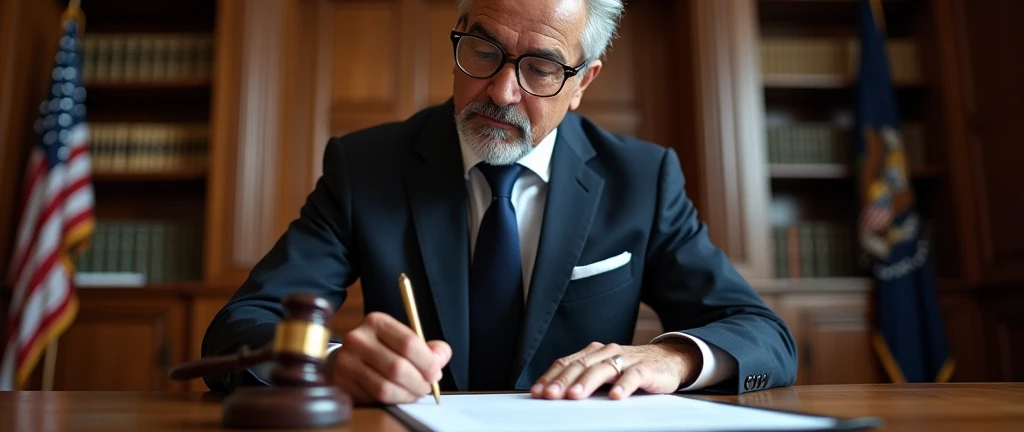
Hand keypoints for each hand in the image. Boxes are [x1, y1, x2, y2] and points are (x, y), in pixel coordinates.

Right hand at [327, 312, 450, 403]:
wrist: (347, 356)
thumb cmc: (381, 347)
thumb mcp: (403, 338)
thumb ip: (427, 347)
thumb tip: (441, 355)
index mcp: (377, 322)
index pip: (408, 343)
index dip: (427, 362)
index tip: (436, 373)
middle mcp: (358, 339)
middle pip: (397, 367)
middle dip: (419, 382)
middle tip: (426, 387)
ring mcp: (347, 362)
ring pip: (385, 387)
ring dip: (406, 395)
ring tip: (414, 393)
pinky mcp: (342, 382)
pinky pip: (373, 398)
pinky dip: (391, 401)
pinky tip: (398, 395)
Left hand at [530, 340, 700, 399]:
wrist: (668, 360)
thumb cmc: (630, 369)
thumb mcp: (604, 373)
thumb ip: (583, 381)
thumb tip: (554, 395)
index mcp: (593, 353)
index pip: (567, 363)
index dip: (551, 377)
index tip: (537, 392)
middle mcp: (607, 352)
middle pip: (581, 365)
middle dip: (563, 381)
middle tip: (550, 395)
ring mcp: (626, 359)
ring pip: (603, 368)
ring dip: (587, 382)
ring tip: (575, 395)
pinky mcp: (646, 368)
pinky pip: (634, 375)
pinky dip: (624, 385)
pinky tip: (615, 396)